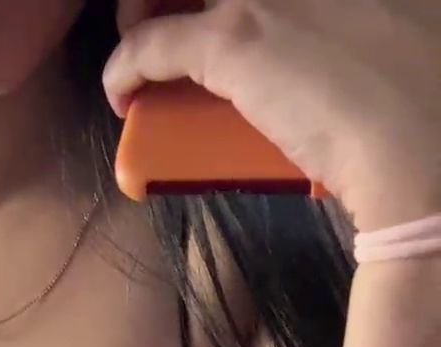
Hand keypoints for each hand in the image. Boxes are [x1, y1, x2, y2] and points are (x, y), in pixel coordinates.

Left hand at [104, 0, 440, 230]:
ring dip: (139, 8)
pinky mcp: (232, 38)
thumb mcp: (399, 24)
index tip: (205, 8)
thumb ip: (355, 14)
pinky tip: (122, 94)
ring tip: (135, 35)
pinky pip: (149, 42)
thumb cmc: (423, 98)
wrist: (419, 146)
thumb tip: (331, 35)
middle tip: (161, 11)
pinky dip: (123, 67)